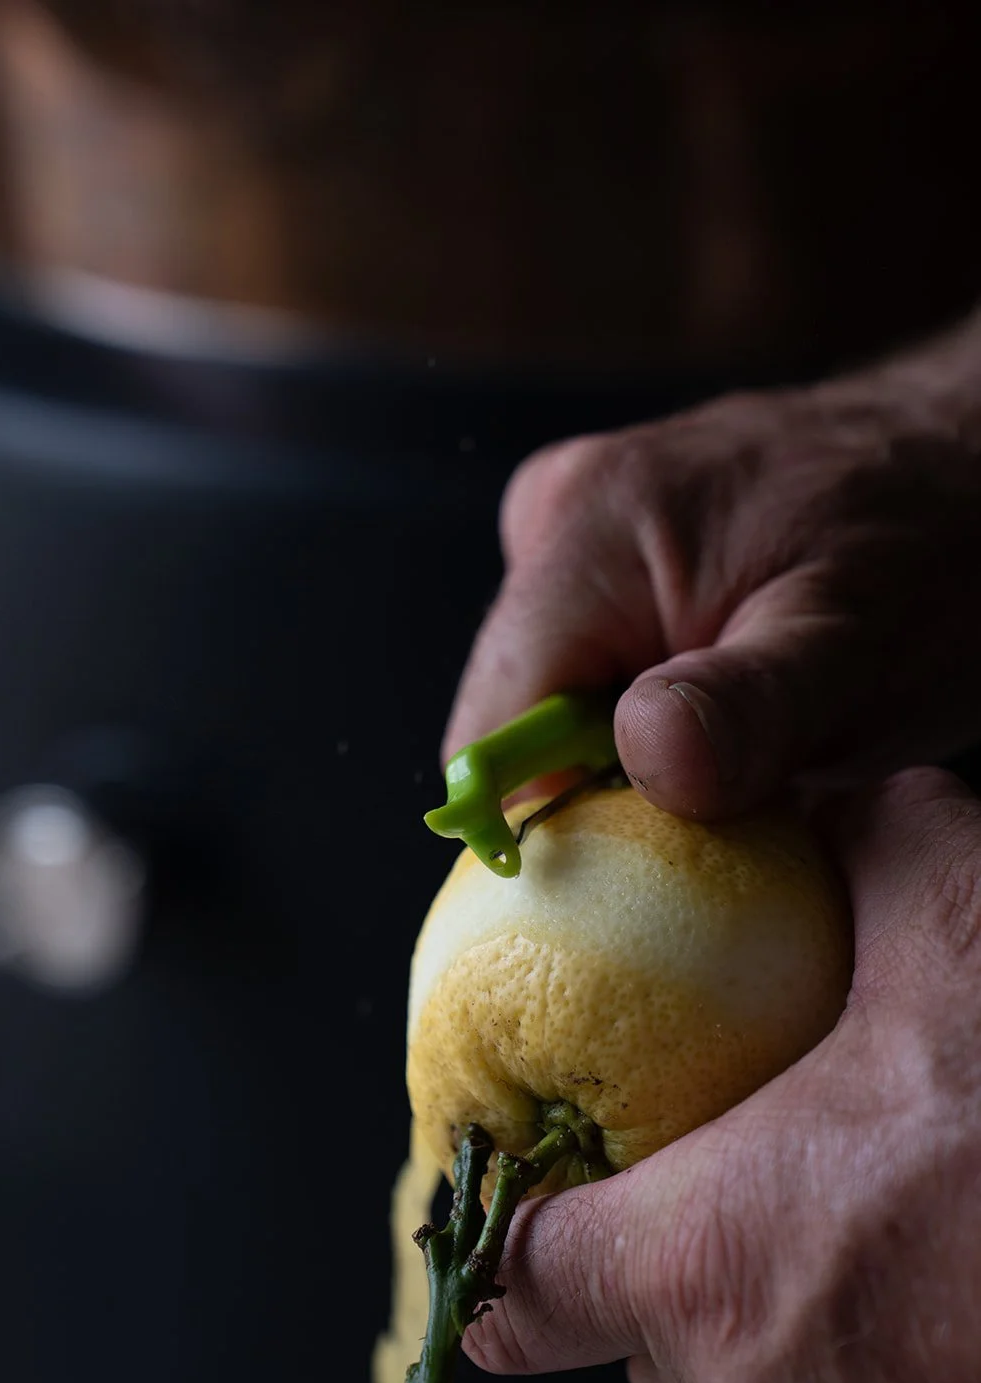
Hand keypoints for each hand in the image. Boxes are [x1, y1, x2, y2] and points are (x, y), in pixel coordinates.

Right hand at [445, 331, 980, 818]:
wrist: (964, 462)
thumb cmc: (928, 550)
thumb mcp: (859, 646)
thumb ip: (751, 708)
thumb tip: (645, 759)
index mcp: (591, 530)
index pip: (490, 730)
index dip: (544, 825)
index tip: (637, 878)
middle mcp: (558, 517)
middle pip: (511, 723)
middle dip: (595, 789)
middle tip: (715, 809)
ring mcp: (576, 531)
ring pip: (547, 705)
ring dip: (621, 757)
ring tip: (735, 752)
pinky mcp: (602, 554)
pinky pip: (583, 670)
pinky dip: (638, 719)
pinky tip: (722, 715)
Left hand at [465, 768, 980, 1382]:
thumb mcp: (962, 922)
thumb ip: (863, 849)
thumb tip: (824, 812)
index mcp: (714, 1268)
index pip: (520, 1289)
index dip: (499, 1235)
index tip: (512, 1189)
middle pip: (638, 1349)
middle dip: (651, 1264)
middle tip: (706, 1170)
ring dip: (770, 1316)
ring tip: (842, 1215)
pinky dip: (873, 1365)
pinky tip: (940, 1271)